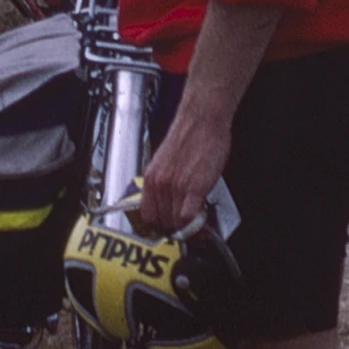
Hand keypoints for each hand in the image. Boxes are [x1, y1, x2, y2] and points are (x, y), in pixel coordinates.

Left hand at [132, 105, 230, 235]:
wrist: (200, 121)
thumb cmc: (187, 137)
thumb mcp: (164, 162)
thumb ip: (163, 182)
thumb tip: (167, 201)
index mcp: (150, 178)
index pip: (148, 214)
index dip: (159, 223)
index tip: (168, 225)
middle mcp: (160, 184)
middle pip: (162, 221)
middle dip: (175, 226)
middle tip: (186, 223)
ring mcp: (176, 187)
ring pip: (176, 222)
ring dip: (187, 225)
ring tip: (195, 219)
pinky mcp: (195, 187)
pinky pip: (190, 216)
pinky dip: (196, 222)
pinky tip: (201, 217)